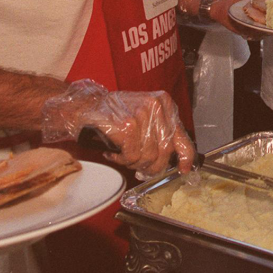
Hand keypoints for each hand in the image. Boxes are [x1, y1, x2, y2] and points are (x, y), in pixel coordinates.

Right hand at [41, 80, 194, 178]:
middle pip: (165, 151)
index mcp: (164, 103)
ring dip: (134, 163)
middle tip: (140, 168)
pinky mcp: (127, 126)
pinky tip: (114, 153)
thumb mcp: (145, 116)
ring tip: (123, 155)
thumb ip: (161, 133)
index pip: (181, 135)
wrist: (87, 106)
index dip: (185, 157)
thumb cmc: (116, 113)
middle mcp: (156, 106)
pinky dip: (122, 160)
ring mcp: (141, 115)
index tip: (183, 169)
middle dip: (153, 166)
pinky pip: (132, 156)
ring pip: (148, 156)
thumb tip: (175, 159)